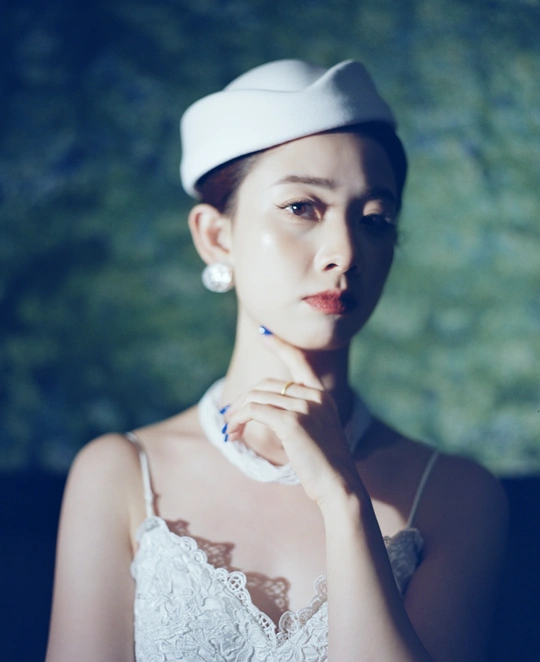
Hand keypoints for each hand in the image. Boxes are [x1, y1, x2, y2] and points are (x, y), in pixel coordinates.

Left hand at [223, 332, 362, 504]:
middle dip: (243, 400)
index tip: (264, 333)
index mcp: (323, 396)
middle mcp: (314, 396)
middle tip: (230, 419)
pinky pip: (254, 411)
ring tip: (230, 431)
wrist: (339, 486)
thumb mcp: (317, 432)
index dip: (281, 346)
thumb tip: (263, 409)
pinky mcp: (291, 422)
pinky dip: (238, 420)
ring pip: (256, 397)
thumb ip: (299, 415)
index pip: (300, 362)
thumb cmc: (325, 466)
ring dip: (236, 413)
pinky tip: (233, 434)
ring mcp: (304, 407)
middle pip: (267, 385)